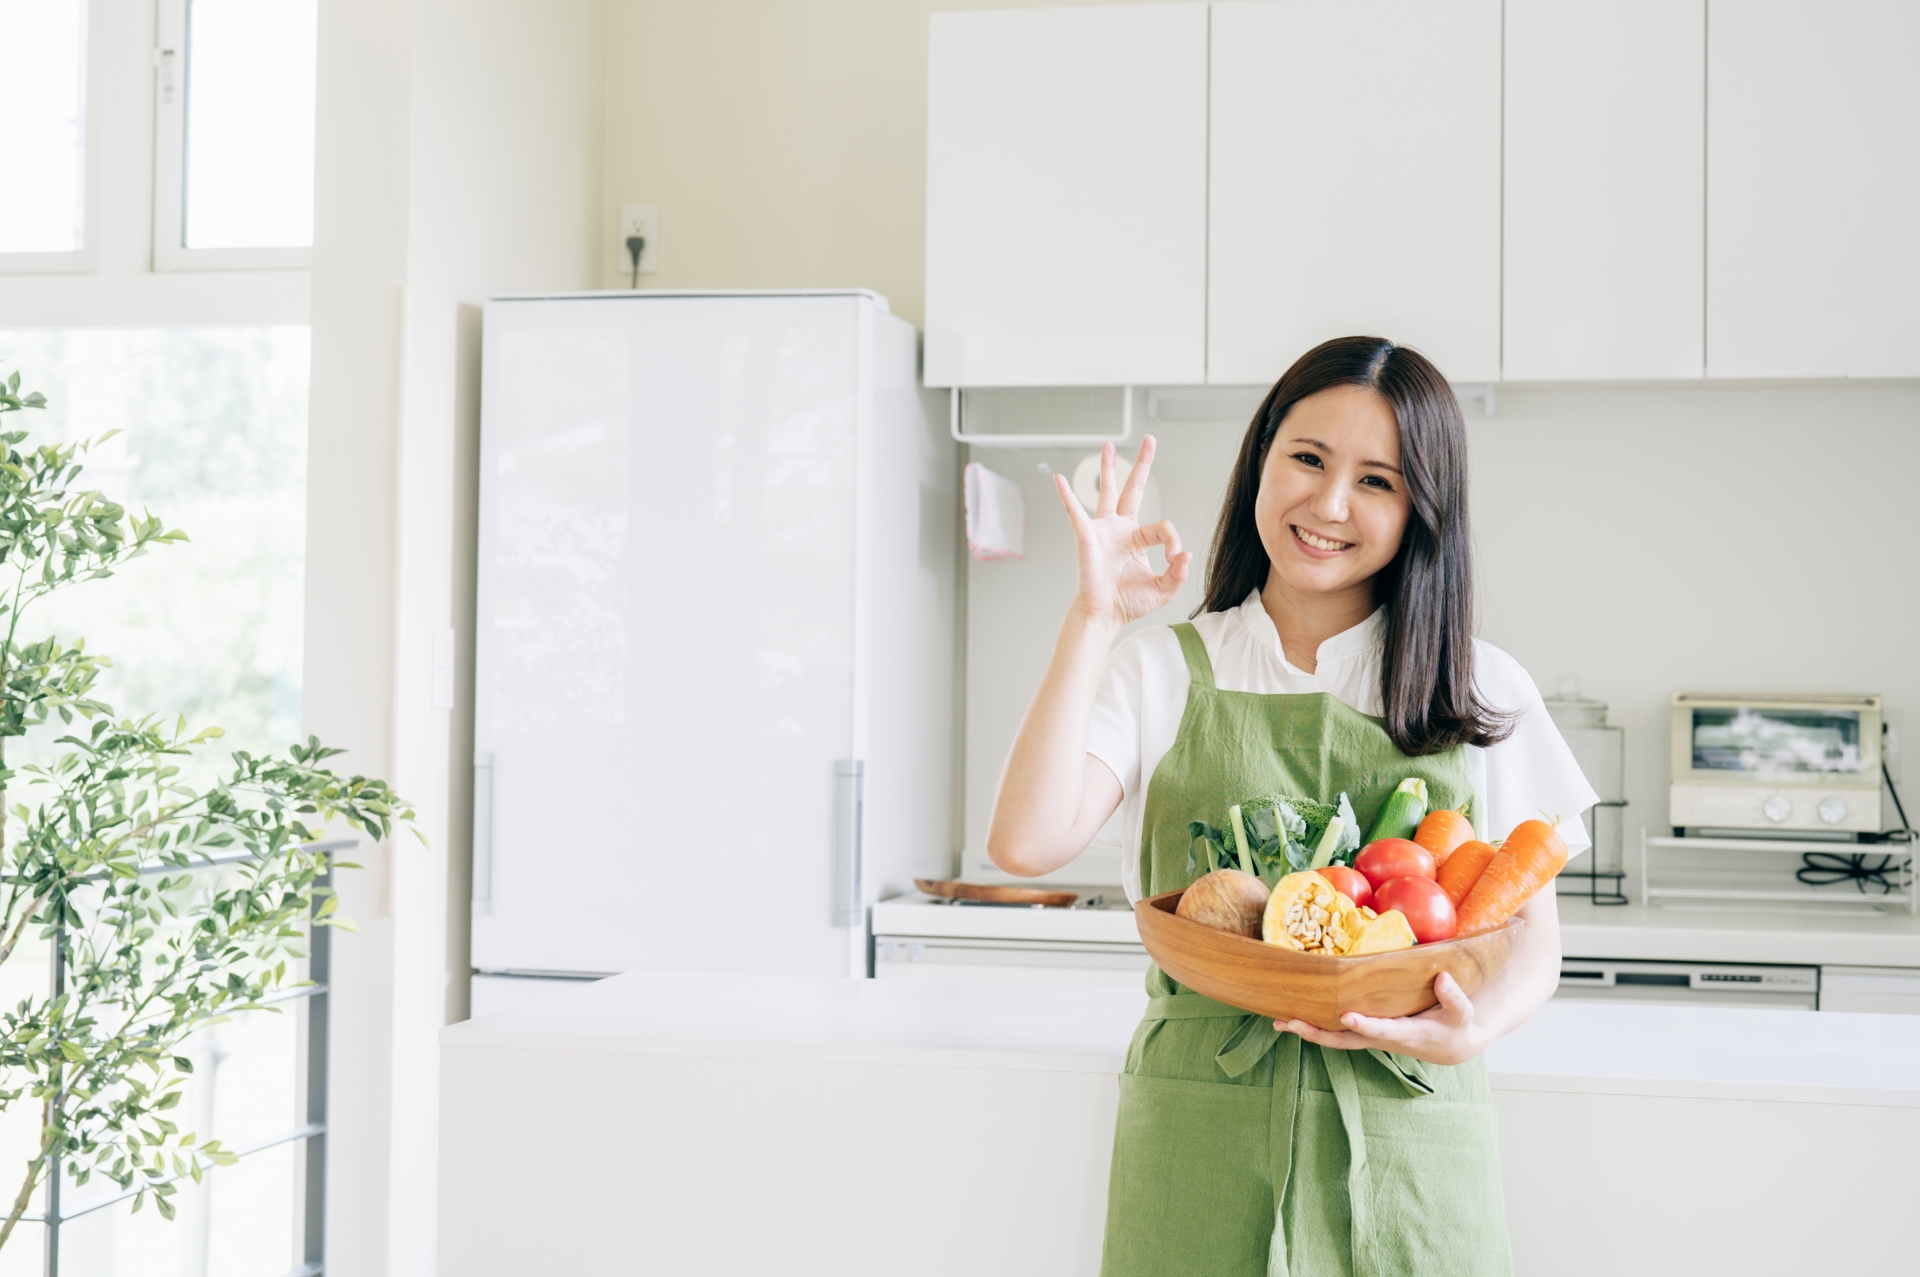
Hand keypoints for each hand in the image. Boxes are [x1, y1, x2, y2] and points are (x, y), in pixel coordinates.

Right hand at [1056, 437, 1191, 627]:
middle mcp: (1120, 530)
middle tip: (1150, 441)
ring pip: (1107, 492)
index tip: (1175, 558)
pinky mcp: (1087, 536)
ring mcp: (1102, 530)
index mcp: (1138, 540)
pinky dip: (1066, 495)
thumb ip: (1178, 572)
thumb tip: (1186, 554)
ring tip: (1108, 446)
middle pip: (1132, 489)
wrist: (1105, 615)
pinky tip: (1059, 479)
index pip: (1162, 527)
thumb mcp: (1164, 588)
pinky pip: (1075, 512)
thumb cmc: (1129, 603)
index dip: (1173, 540)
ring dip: (1107, 468)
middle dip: (1142, 465)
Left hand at [1276, 973, 1489, 1065]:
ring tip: (1278, 1021)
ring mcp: (1371, 1036)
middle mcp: (1382, 1038)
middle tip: (1288, 1023)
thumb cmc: (1458, 1025)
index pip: (1382, 1031)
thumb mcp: (1462, 1013)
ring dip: (1307, 1030)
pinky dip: (1315, 1023)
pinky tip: (1294, 1014)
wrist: (1452, 1044)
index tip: (1347, 1017)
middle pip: (1344, 1040)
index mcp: (1406, 1035)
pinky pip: (1336, 1030)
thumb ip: (1453, 997)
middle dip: (1316, 1032)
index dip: (1365, 1026)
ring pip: (1335, 1037)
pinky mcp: (1366, 1030)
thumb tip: (1441, 978)